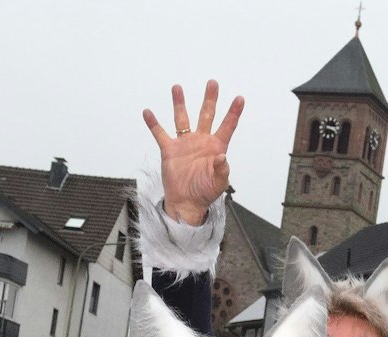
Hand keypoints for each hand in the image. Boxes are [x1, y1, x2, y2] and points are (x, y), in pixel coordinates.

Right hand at [144, 80, 242, 225]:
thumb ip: (222, 170)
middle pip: (206, 114)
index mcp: (216, 147)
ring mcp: (185, 144)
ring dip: (179, 103)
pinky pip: (160, 133)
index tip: (240, 98)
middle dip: (210, 99)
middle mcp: (201, 141)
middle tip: (212, 83)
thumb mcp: (219, 183)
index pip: (227, 126)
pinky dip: (153, 123)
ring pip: (182, 118)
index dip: (234, 113)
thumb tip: (222, 158)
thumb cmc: (205, 192)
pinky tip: (148, 112)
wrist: (187, 202)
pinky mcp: (169, 150)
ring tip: (177, 88)